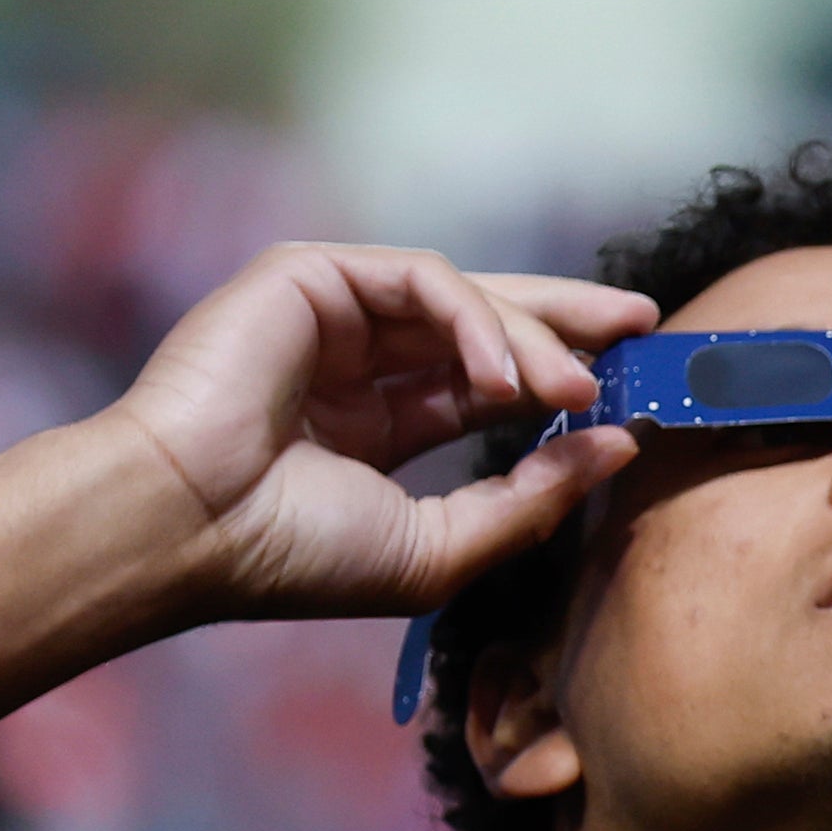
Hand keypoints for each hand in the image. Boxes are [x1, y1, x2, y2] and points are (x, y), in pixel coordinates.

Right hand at [107, 244, 647, 617]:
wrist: (186, 530)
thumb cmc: (292, 555)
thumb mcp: (442, 546)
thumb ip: (531, 499)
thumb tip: (619, 444)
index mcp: (378, 422)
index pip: (487, 380)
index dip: (560, 372)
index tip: (632, 383)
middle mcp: (356, 361)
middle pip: (485, 321)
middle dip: (569, 318)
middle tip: (644, 326)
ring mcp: (331, 314)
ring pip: (463, 299)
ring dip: (532, 338)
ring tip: (575, 387)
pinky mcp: (307, 275)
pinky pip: (420, 280)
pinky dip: (474, 320)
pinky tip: (505, 376)